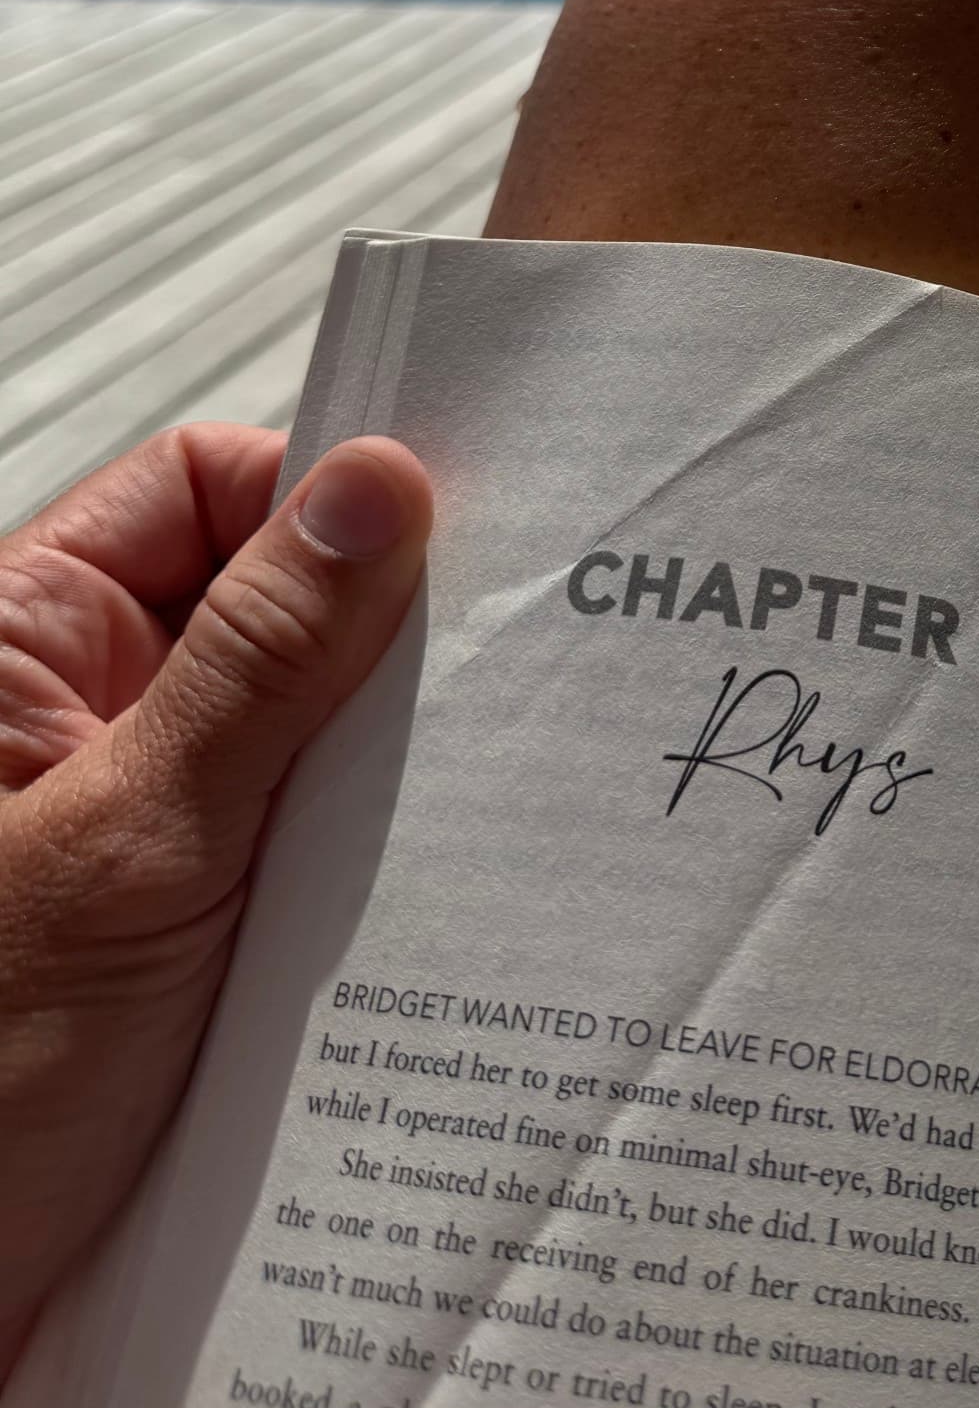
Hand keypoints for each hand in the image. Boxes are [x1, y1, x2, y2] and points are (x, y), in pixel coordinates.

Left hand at [0, 424, 431, 1376]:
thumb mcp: (134, 845)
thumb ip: (262, 660)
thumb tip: (376, 483)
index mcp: (24, 646)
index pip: (205, 487)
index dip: (322, 492)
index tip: (451, 522)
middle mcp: (86, 716)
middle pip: (277, 601)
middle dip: (385, 639)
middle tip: (502, 662)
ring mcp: (150, 822)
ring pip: (316, 728)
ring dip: (388, 764)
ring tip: (486, 788)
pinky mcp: (204, 923)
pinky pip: (323, 838)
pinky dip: (383, 856)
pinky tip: (451, 885)